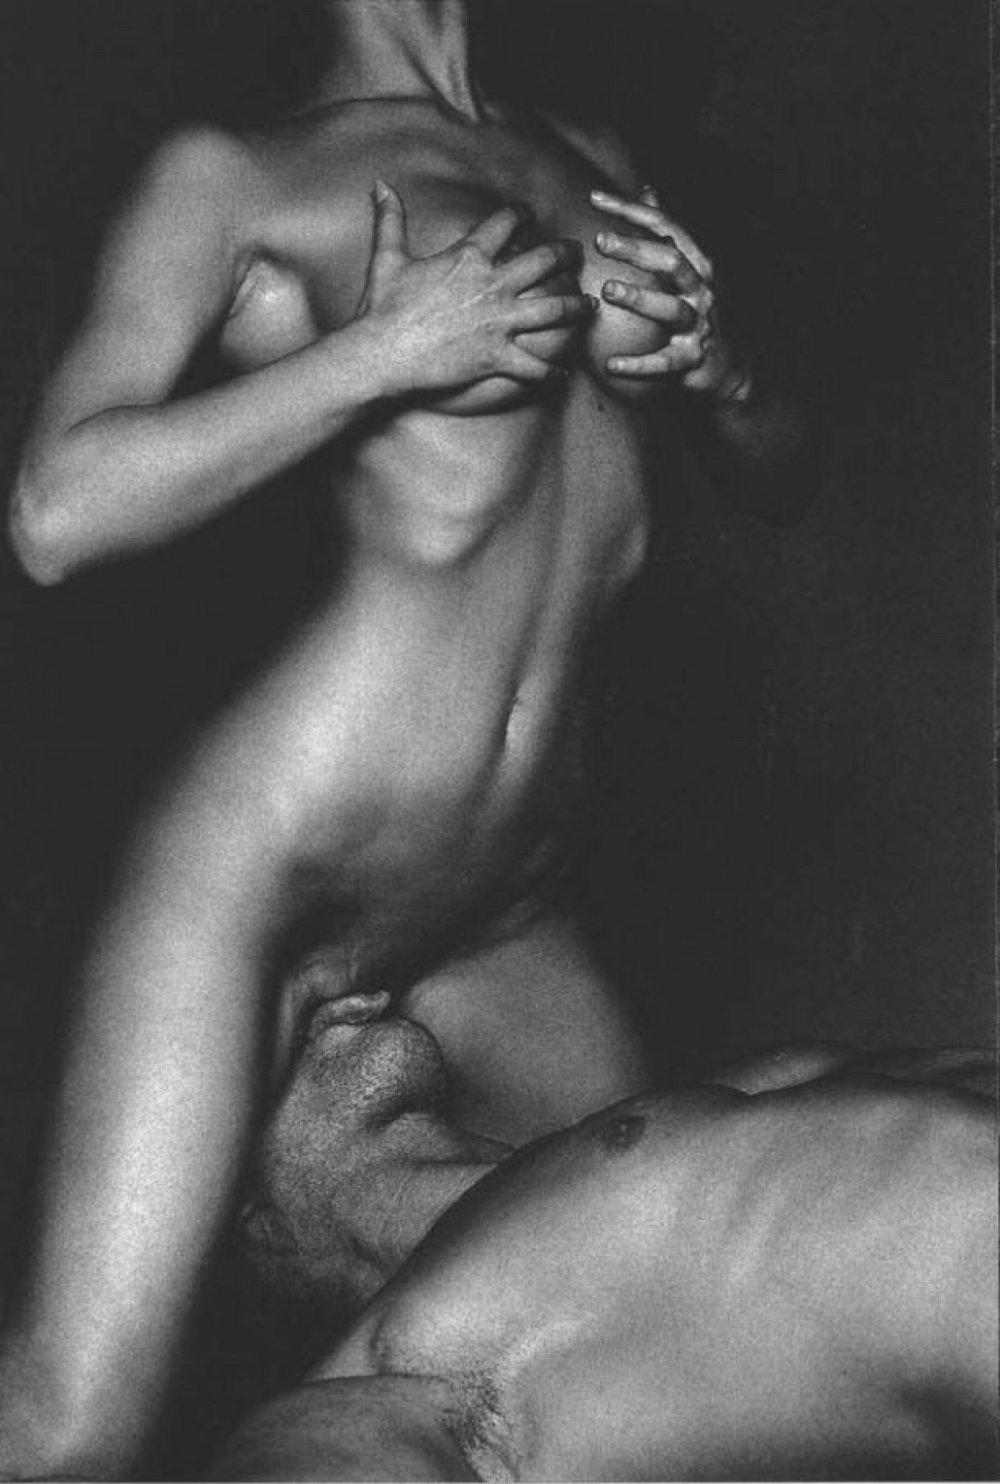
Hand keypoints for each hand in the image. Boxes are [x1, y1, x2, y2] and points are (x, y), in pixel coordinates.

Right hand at [358, 181, 591, 395]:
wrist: (383, 352)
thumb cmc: (384, 307)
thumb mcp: (387, 256)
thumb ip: (390, 219)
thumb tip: (380, 185)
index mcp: (469, 257)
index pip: (505, 224)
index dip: (521, 214)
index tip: (529, 214)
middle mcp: (492, 286)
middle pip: (543, 261)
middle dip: (565, 255)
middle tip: (577, 254)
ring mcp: (499, 323)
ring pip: (553, 310)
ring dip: (576, 307)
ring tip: (590, 306)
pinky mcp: (497, 357)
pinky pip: (534, 367)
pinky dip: (551, 373)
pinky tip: (563, 374)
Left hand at [591, 186, 749, 400]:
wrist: (727, 364)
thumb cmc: (696, 311)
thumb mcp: (686, 269)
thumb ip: (666, 233)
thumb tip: (647, 192)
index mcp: (695, 264)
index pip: (665, 227)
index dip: (629, 210)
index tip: (594, 197)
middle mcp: (700, 290)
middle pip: (671, 262)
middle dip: (636, 249)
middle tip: (600, 240)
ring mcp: (698, 324)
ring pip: (670, 309)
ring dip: (639, 298)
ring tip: (606, 290)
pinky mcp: (692, 359)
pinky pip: (664, 362)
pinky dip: (638, 365)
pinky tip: (611, 365)